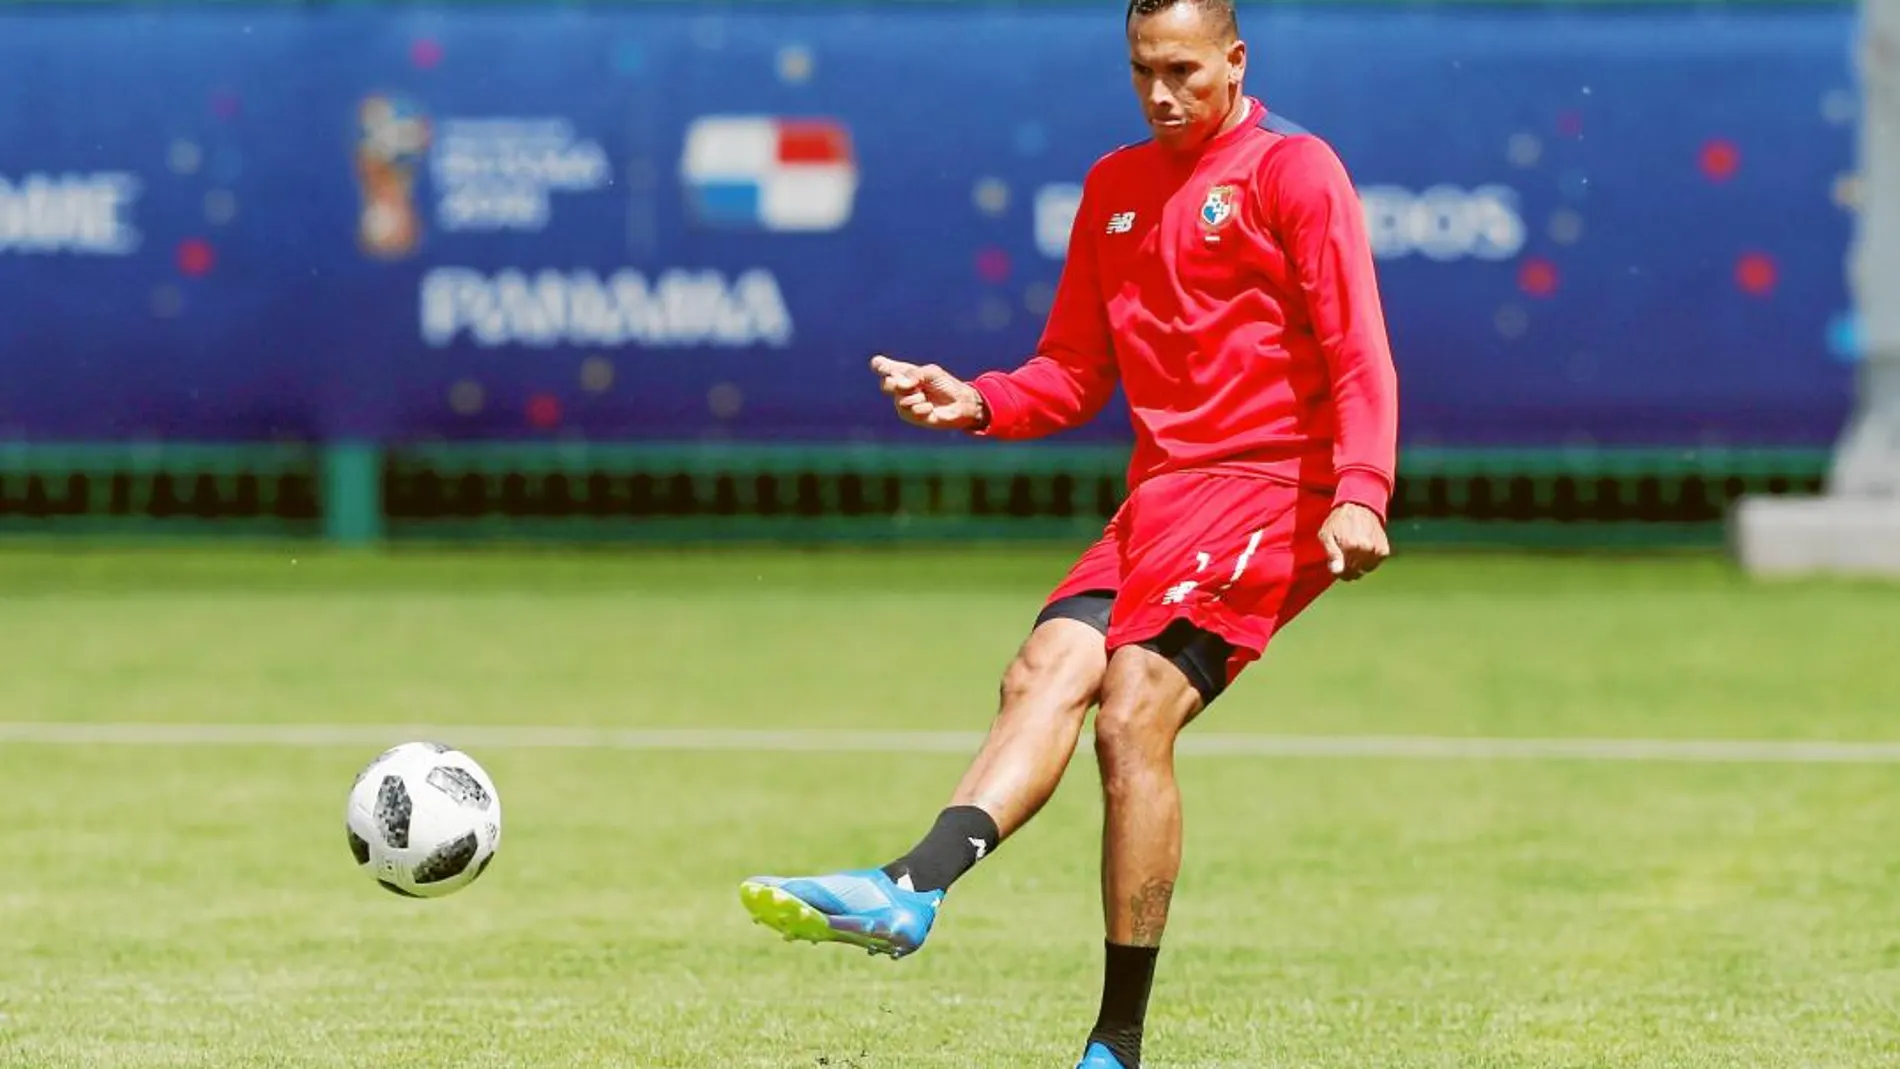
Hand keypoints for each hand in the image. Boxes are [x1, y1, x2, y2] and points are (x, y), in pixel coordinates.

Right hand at [869, 355, 986, 429]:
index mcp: (903, 373)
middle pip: (885, 384)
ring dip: (918, 397)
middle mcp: (900, 387)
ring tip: (926, 397)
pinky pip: (912, 410)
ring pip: (901, 400)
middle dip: (897, 384)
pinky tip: (930, 408)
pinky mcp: (910, 416)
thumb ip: (915, 374)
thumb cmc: (945, 384)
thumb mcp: (931, 373)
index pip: (882, 367)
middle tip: (915, 384)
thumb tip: (901, 384)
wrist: (959, 403)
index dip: (879, 366)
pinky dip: (924, 407)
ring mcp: (903, 402)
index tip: (882, 366)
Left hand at [1317, 502, 1388, 580]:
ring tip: (1354, 551)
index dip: (1338, 571)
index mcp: (1350, 546)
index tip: (1336, 563)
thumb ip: (1332, 554)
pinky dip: (1369, 561)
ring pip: (1366, 570)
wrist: (1360, 506)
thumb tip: (1338, 571)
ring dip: (1359, 565)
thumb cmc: (1340, 520)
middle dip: (1348, 569)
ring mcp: (1377, 550)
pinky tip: (1363, 550)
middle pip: (1355, 573)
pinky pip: (1375, 564)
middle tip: (1344, 557)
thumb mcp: (1327, 535)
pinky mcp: (1384, 550)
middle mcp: (1366, 549)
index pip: (1344, 573)